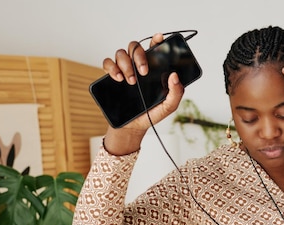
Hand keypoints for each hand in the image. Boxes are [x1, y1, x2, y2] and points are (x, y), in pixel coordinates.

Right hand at [101, 33, 184, 153]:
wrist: (132, 127)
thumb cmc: (151, 114)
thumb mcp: (168, 106)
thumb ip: (176, 93)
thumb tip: (175, 75)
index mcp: (153, 69)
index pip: (154, 49)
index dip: (156, 41)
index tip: (159, 38)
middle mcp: (138, 67)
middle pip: (135, 47)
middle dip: (139, 56)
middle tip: (144, 72)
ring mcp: (124, 70)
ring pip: (121, 53)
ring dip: (126, 64)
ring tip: (131, 81)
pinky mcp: (111, 77)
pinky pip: (107, 63)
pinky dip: (111, 67)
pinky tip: (118, 79)